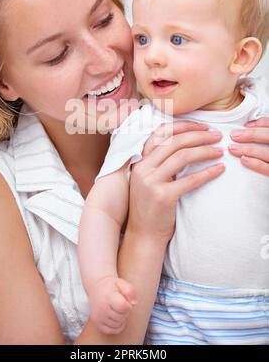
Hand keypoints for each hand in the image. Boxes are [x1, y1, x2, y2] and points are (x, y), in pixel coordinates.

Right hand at [88, 276, 136, 334]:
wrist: (96, 287)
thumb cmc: (112, 286)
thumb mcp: (122, 283)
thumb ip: (130, 291)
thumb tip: (134, 304)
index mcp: (108, 297)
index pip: (123, 308)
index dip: (128, 306)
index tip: (126, 301)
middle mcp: (101, 308)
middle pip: (121, 317)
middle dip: (125, 312)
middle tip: (121, 305)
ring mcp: (98, 317)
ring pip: (117, 325)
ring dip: (121, 319)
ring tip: (117, 310)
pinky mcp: (97, 323)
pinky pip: (111, 331)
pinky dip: (116, 326)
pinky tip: (116, 318)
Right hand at [128, 121, 224, 242]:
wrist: (143, 235)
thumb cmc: (151, 207)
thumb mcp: (149, 180)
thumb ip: (160, 163)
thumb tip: (185, 144)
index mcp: (140, 161)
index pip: (161, 133)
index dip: (183, 126)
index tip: (202, 126)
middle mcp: (143, 168)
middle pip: (174, 142)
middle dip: (199, 136)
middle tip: (217, 136)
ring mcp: (151, 182)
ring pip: (182, 156)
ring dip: (205, 151)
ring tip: (220, 151)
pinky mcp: (163, 197)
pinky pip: (190, 180)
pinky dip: (207, 173)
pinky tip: (219, 169)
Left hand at [229, 117, 268, 175]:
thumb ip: (265, 133)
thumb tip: (249, 125)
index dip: (261, 123)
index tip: (246, 125)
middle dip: (252, 134)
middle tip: (234, 135)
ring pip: (267, 152)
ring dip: (249, 149)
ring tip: (233, 148)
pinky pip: (268, 169)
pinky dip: (256, 164)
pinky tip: (243, 159)